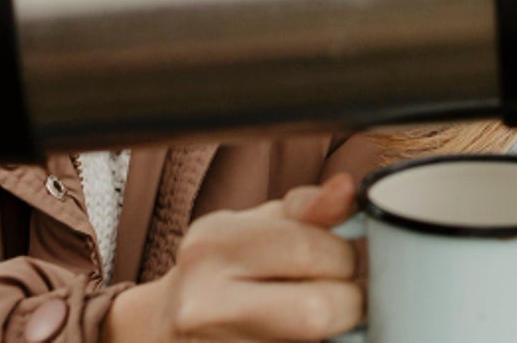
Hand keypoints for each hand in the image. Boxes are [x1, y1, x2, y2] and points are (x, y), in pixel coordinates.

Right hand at [103, 174, 362, 341]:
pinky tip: (301, 333)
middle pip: (316, 310)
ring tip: (324, 315)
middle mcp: (203, 299)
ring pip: (313, 341)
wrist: (168, 326)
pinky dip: (318, 342)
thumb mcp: (258, 226)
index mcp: (212, 243)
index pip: (307, 248)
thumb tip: (346, 190)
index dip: (344, 256)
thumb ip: (307, 209)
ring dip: (336, 329)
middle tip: (343, 295)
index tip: (342, 261)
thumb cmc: (225, 268)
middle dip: (348, 301)